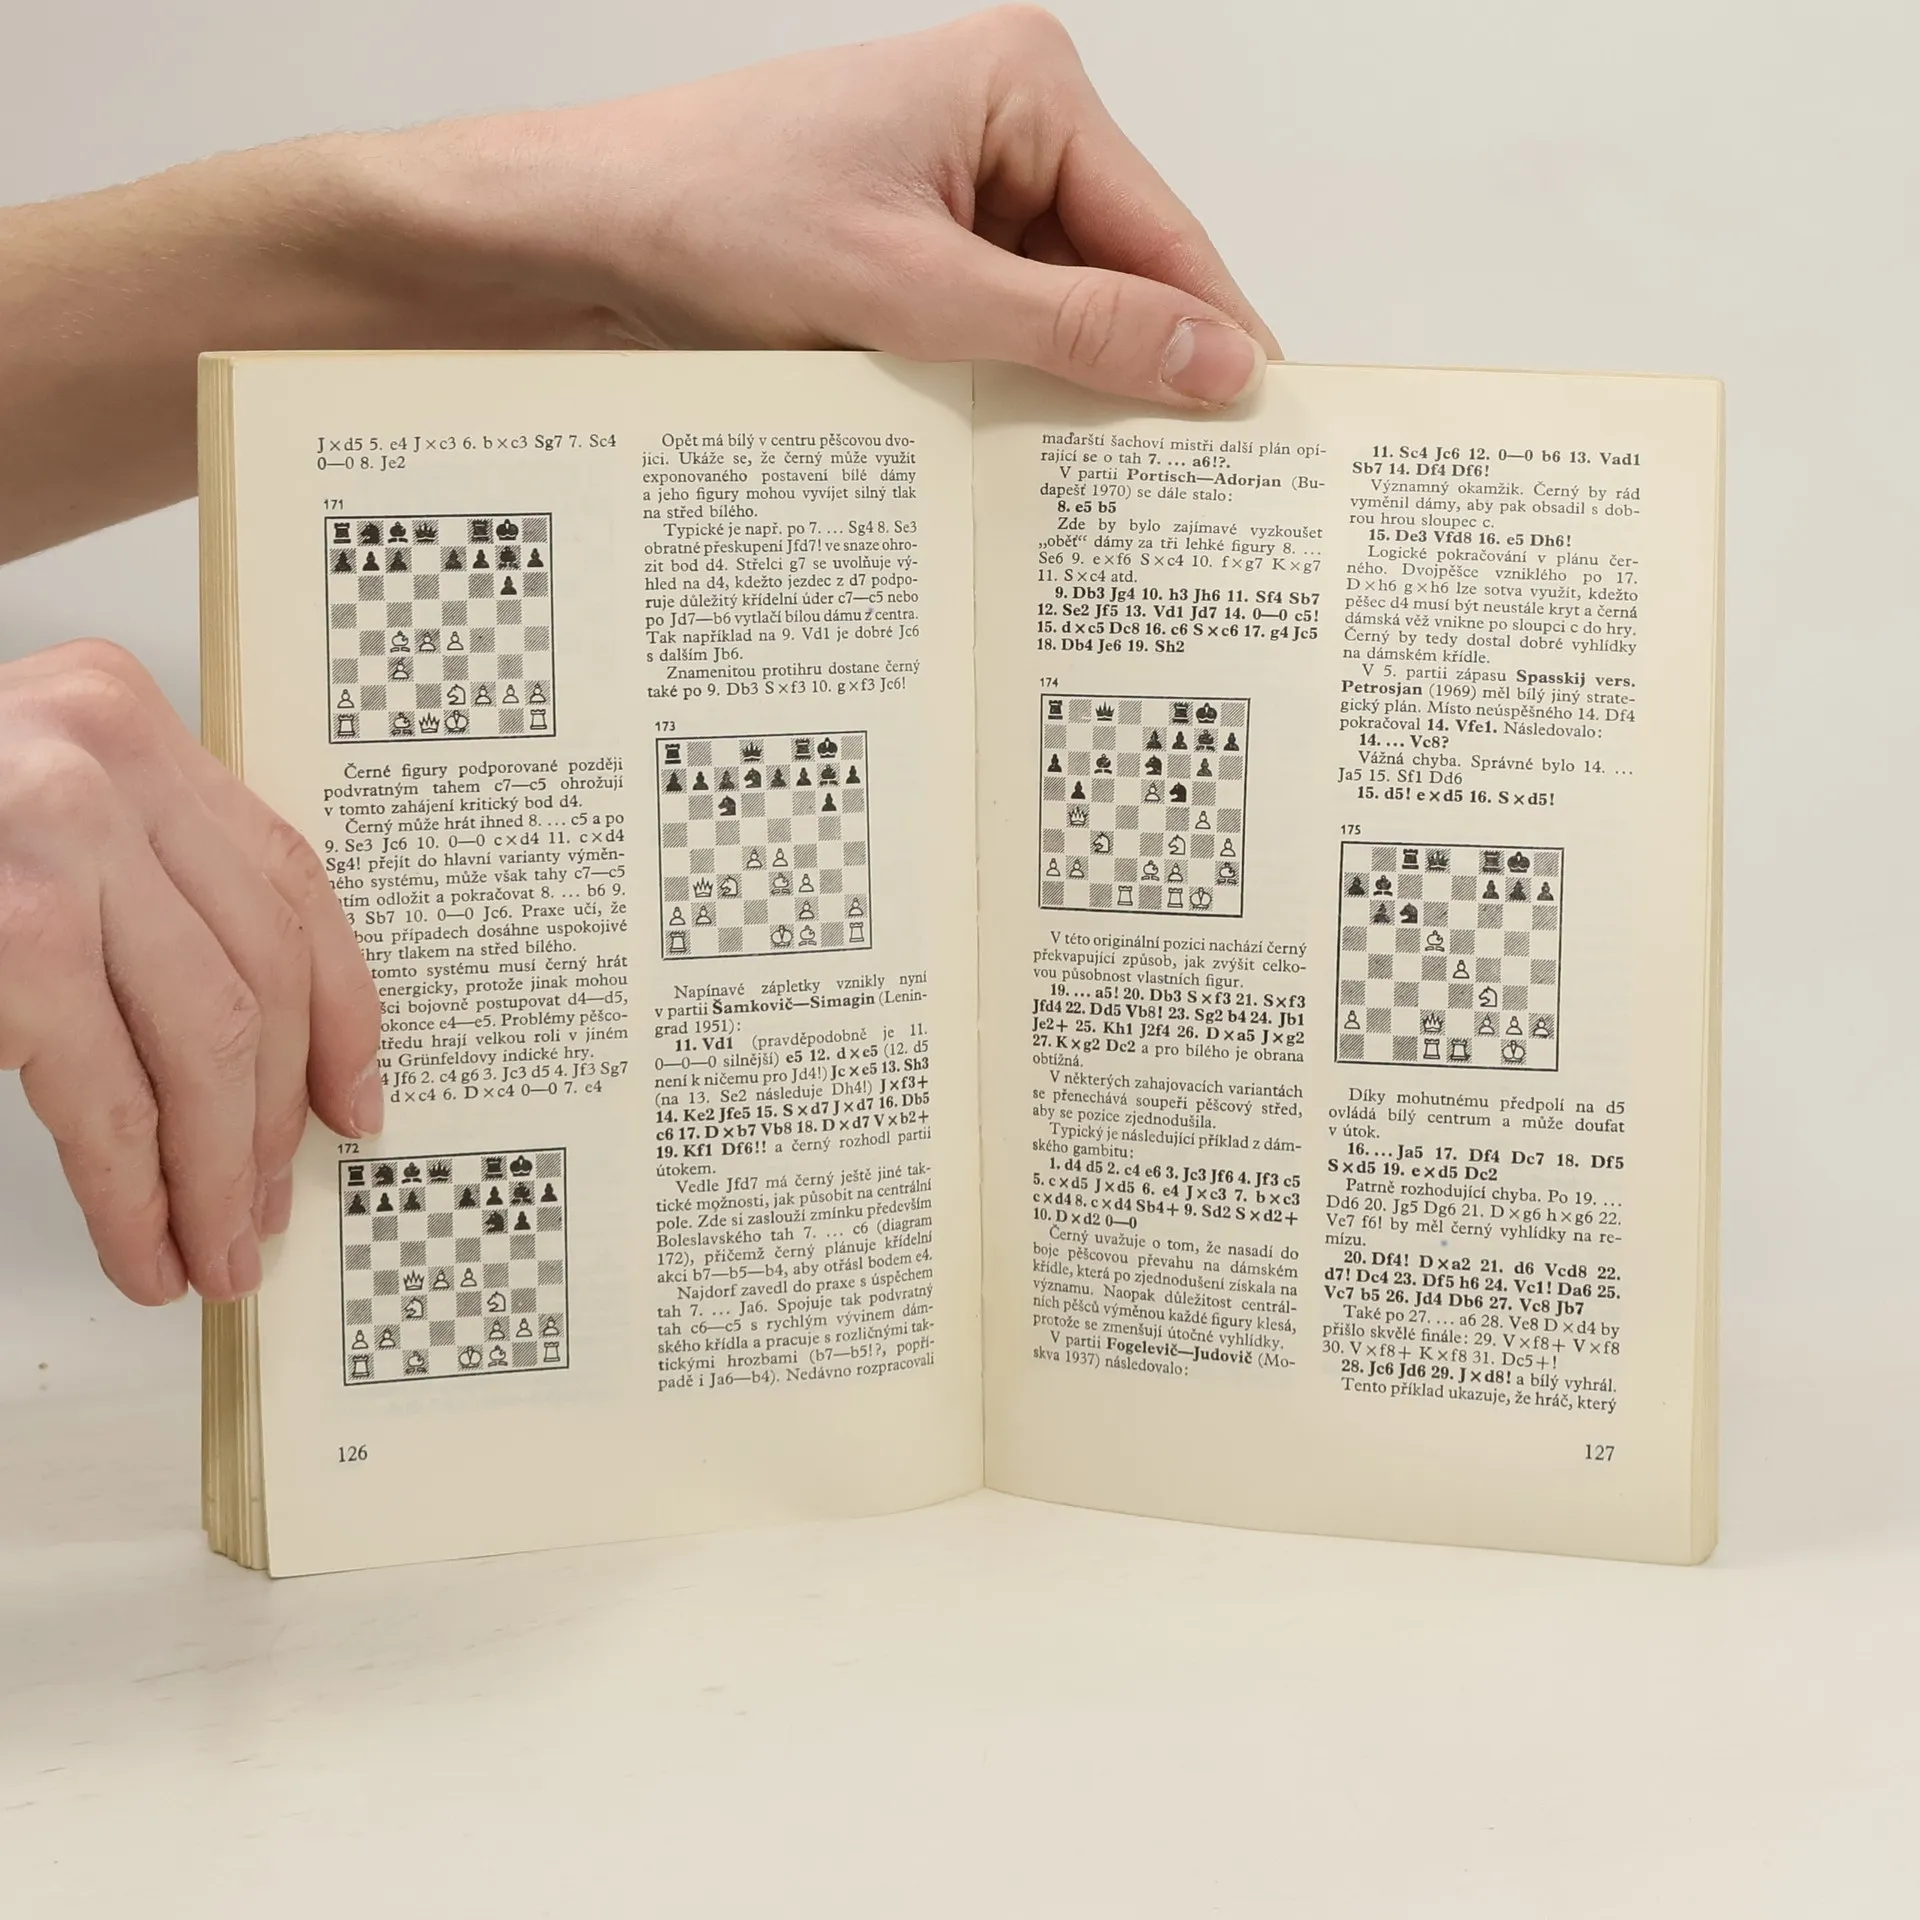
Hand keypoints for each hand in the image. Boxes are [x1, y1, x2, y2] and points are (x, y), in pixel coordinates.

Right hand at [0, 642, 382, 1302]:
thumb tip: (256, 1053)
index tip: (352, 1099)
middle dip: (267, 1119)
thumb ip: (140, 886)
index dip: (343, 1010)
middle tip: (259, 1211)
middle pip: (258, 971)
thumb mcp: (36, 815)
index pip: (289, 882)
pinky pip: (106, 1093)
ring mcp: (52, 844)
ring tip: (208, 1250)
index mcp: (126, 723)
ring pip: (206, 1040)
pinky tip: (140, 1240)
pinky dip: (131, 1187)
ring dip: (212, 1172)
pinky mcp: (10, 939)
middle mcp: (103, 765)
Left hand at [378, 5, 1278, 406]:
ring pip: (1062, 309)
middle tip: (1177, 487)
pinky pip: (1001, 323)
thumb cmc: (713, 212)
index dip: (1214, 337)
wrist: (584, 230)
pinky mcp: (923, 241)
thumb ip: (1070, 331)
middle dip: (1136, 372)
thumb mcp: (911, 289)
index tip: (1258, 433)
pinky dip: (1007, 385)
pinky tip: (1011, 446)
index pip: (1164, 231)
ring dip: (1063, 389)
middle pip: (1121, 273)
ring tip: (1089, 483)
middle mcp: (1007, 123)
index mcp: (1026, 86)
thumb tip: (1210, 363)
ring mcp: (963, 183)